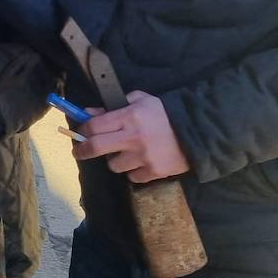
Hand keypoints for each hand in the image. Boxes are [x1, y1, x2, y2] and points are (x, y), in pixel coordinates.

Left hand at [72, 91, 189, 182]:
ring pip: (113, 165)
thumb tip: (89, 112)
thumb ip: (114, 105)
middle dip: (82, 151)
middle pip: (96, 147)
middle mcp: (132, 137)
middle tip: (79, 152)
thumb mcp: (140, 101)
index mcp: (129, 116)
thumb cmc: (165, 114)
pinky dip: (133, 171)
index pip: (95, 125)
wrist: (198, 132)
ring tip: (125, 154)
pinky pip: (132, 177)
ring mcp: (143, 157)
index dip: (83, 130)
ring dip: (115, 160)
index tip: (80, 133)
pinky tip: (141, 162)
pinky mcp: (153, 172)